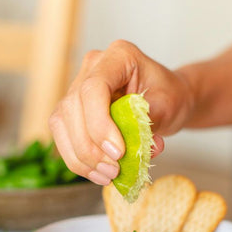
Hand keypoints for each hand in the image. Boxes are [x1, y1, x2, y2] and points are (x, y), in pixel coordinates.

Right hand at [49, 40, 193, 184]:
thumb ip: (149, 125)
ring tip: (108, 175)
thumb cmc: (169, 96)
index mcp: (118, 55)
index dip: (100, 123)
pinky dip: (78, 161)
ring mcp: (77, 87)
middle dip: (90, 147)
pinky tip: (97, 174)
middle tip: (114, 170)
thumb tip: (137, 150)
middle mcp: (92, 67)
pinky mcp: (71, 111)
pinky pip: (63, 137)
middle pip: (73, 107)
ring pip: (61, 124)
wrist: (167, 99)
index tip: (118, 153)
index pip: (94, 88)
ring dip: (82, 157)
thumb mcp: (168, 107)